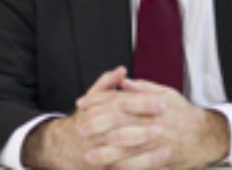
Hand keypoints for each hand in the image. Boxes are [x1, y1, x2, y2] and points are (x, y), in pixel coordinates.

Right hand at [22, 66, 153, 166]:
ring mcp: (99, 154)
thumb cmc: (84, 118)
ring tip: (167, 151)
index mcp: (94, 113)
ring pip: (124, 157)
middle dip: (143, 131)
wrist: (64, 146)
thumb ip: (106, 84)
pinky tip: (163, 168)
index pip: (120, 106)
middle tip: (163, 128)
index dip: (141, 104)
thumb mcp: (92, 99)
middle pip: (121, 133)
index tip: (161, 103)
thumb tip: (121, 71)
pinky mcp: (105, 168)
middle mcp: (95, 135)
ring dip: (146, 156)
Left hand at [77, 75, 229, 168]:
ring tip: (89, 155)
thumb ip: (143, 88)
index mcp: (151, 104)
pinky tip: (110, 168)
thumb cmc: (183, 113)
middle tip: (80, 129)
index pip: (120, 100)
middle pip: (120, 124)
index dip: (99, 102)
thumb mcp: (166, 93)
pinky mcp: (160, 159)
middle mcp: (153, 122)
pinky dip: (123, 167)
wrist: (206, 135)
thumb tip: (122, 81)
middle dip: (97, 127)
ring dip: (106, 152)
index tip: (83, 104)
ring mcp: (157, 143)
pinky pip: (139, 165)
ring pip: (127, 148)